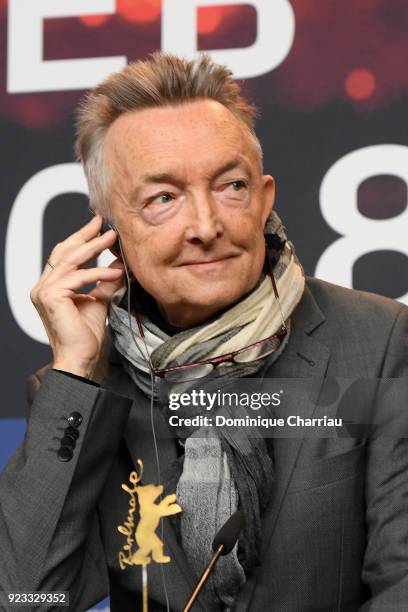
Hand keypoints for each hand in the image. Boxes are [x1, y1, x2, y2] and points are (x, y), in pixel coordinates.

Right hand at [30, 213, 124, 377]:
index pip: (64, 255)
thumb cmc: (86, 336)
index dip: (81, 238)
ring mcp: (44, 291)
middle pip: (64, 251)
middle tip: (106, 224)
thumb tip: (119, 261)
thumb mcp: (100, 300)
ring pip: (70, 260)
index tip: (99, 226)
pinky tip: (116, 271)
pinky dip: (98, 272)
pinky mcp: (51, 297)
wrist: (81, 359)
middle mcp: (43, 286)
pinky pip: (77, 278)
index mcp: (50, 286)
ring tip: (113, 240)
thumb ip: (106, 280)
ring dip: (94, 248)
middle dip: (86, 235)